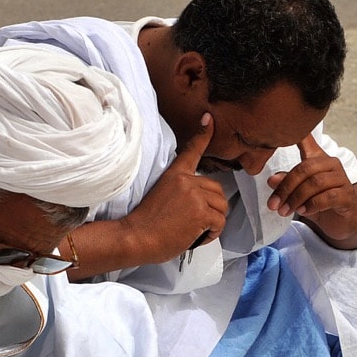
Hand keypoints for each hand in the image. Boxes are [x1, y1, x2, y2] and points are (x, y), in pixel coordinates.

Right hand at [118, 113, 228, 264]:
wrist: (134, 237)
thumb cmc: (143, 225)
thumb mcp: (159, 198)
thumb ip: (179, 194)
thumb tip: (195, 205)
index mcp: (174, 175)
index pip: (191, 151)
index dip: (203, 134)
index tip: (208, 119)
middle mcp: (186, 181)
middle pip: (217, 189)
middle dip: (213, 208)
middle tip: (196, 222)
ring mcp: (194, 196)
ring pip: (222, 207)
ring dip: (214, 222)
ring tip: (196, 231)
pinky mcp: (200, 212)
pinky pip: (219, 222)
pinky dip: (212, 233)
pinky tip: (197, 236)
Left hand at [266, 133, 356, 247]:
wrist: (345, 221)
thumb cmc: (320, 203)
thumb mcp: (299, 194)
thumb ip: (287, 185)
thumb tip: (271, 180)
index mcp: (318, 159)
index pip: (307, 141)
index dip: (296, 133)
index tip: (283, 126)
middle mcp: (331, 164)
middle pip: (305, 168)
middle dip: (286, 187)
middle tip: (273, 204)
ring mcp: (342, 179)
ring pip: (316, 183)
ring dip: (296, 199)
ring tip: (284, 211)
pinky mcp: (348, 196)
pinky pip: (328, 197)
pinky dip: (312, 205)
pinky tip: (303, 211)